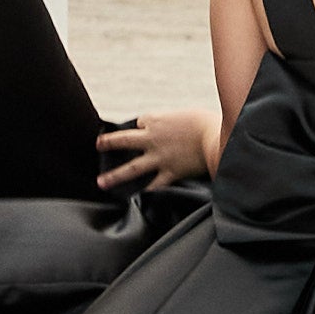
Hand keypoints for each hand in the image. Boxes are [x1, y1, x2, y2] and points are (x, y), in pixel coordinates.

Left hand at [97, 108, 214, 193]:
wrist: (217, 137)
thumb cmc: (208, 122)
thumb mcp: (189, 115)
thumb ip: (178, 123)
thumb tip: (178, 128)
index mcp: (157, 120)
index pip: (140, 122)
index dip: (140, 126)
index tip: (140, 129)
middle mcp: (152, 138)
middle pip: (123, 140)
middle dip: (108, 143)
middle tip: (98, 145)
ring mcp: (159, 157)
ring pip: (130, 168)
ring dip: (114, 176)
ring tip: (101, 182)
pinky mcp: (169, 172)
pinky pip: (153, 185)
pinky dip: (144, 192)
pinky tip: (135, 198)